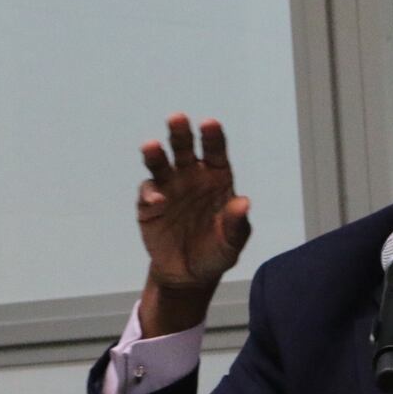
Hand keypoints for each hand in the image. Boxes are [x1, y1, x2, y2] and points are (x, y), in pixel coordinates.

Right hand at [135, 114, 250, 336]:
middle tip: (176, 119)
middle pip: (185, 149)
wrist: (188, 274)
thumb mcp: (232, 243)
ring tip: (150, 147)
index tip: (209, 123)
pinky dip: (151, 194)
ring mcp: (168, 188)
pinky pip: (148, 192)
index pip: (215, 152)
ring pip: (160, 164)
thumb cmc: (216, 252)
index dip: (212, 137)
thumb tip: (244, 203)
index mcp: (216, 178)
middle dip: (180, 133)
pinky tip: (158, 201)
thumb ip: (236, 224)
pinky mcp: (149, 204)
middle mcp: (191, 176)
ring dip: (155, 154)